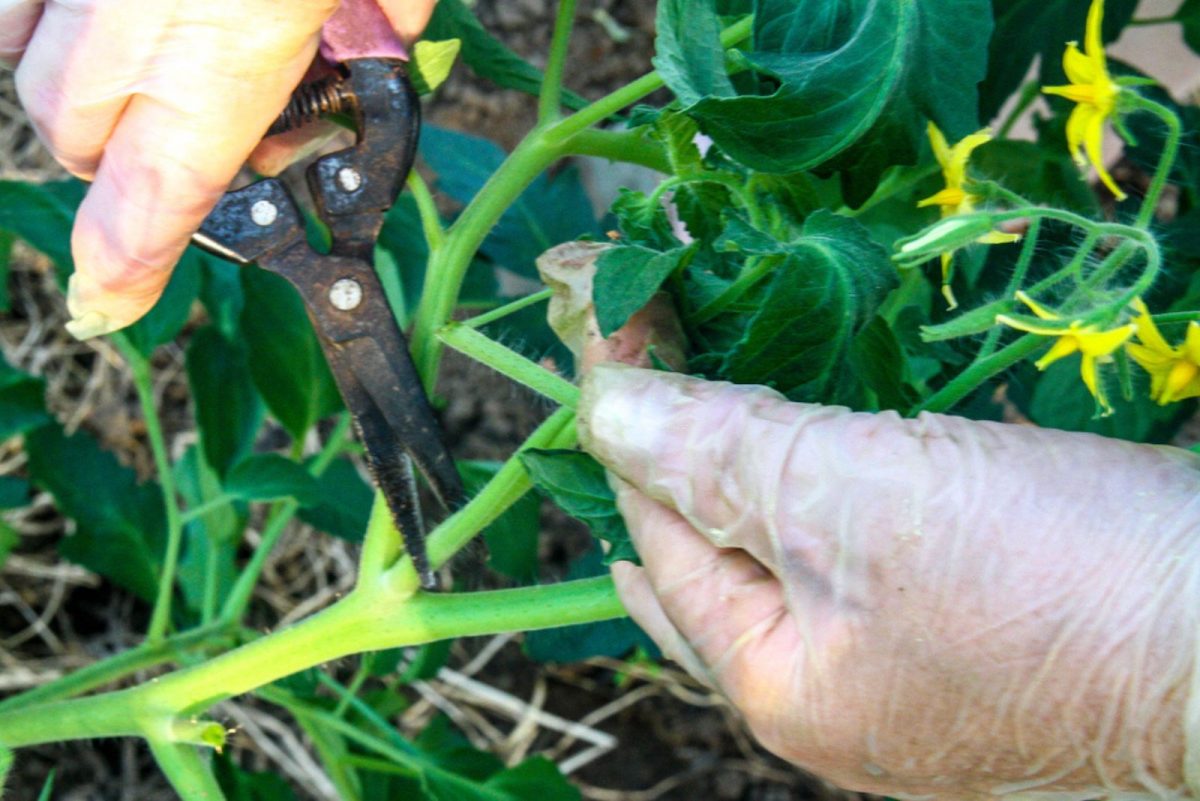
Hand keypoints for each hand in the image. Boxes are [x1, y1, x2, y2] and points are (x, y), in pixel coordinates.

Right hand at [2, 0, 434, 337]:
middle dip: (128, 163)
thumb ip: (385, 16)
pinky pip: (6, 12)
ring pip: (33, 73)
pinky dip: (35, 29)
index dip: (126, 266)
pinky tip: (93, 21)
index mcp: (231, 40)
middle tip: (199, 135)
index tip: (103, 309)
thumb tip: (382, 38)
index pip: (162, 193)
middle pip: (83, 140)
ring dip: (85, 94)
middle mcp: (127, 15)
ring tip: (151, 63)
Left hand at [579, 363, 1199, 797]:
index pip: (658, 528)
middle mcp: (825, 694)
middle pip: (707, 557)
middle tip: (643, 360)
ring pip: (782, 553)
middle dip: (670, 454)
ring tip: (705, 392)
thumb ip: (718, 457)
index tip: (617, 308)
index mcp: (774, 684)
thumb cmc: (1049, 578)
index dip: (626, 413)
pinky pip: (851, 551)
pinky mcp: (961, 627)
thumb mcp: (855, 501)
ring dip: (743, 465)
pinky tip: (813, 444)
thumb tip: (602, 411)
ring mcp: (896, 670)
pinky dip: (820, 486)